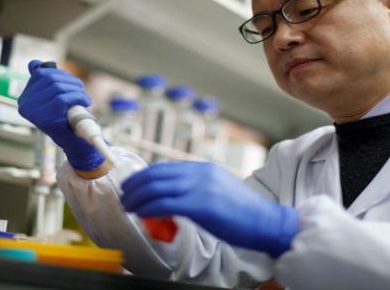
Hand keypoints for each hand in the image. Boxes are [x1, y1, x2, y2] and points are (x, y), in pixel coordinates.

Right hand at [18, 60, 103, 170]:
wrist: (73, 142)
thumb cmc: (64, 118)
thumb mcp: (52, 98)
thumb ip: (43, 82)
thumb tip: (34, 63)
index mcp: (24, 99)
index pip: (40, 74)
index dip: (59, 73)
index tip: (70, 81)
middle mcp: (25, 105)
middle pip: (50, 78)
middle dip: (70, 80)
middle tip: (80, 88)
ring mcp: (34, 112)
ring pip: (58, 87)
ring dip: (77, 89)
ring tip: (84, 96)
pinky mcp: (46, 118)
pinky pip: (64, 98)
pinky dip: (78, 97)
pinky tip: (85, 102)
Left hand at [120, 161, 299, 256]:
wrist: (266, 222)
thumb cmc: (244, 212)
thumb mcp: (218, 190)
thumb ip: (196, 188)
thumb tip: (172, 196)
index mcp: (203, 168)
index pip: (164, 167)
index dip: (143, 176)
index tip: (132, 185)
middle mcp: (199, 173)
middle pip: (155, 174)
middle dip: (134, 185)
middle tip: (123, 196)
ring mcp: (199, 188)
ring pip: (155, 188)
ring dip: (136, 197)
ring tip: (127, 206)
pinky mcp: (199, 206)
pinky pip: (163, 203)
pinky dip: (146, 207)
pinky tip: (140, 213)